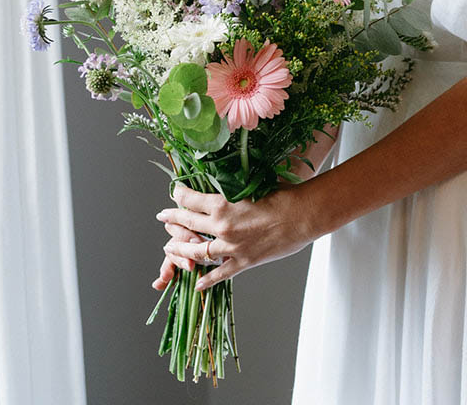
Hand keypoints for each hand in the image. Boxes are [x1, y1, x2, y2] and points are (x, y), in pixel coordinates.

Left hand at [155, 180, 317, 290]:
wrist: (303, 214)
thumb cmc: (283, 194)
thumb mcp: (254, 184)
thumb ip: (235, 186)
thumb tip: (225, 182)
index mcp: (223, 203)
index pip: (191, 199)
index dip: (179, 195)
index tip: (174, 193)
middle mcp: (222, 226)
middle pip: (188, 224)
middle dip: (172, 220)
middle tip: (163, 217)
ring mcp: (231, 247)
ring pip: (197, 252)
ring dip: (180, 251)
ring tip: (169, 249)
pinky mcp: (244, 262)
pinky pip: (220, 274)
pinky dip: (206, 280)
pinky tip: (197, 284)